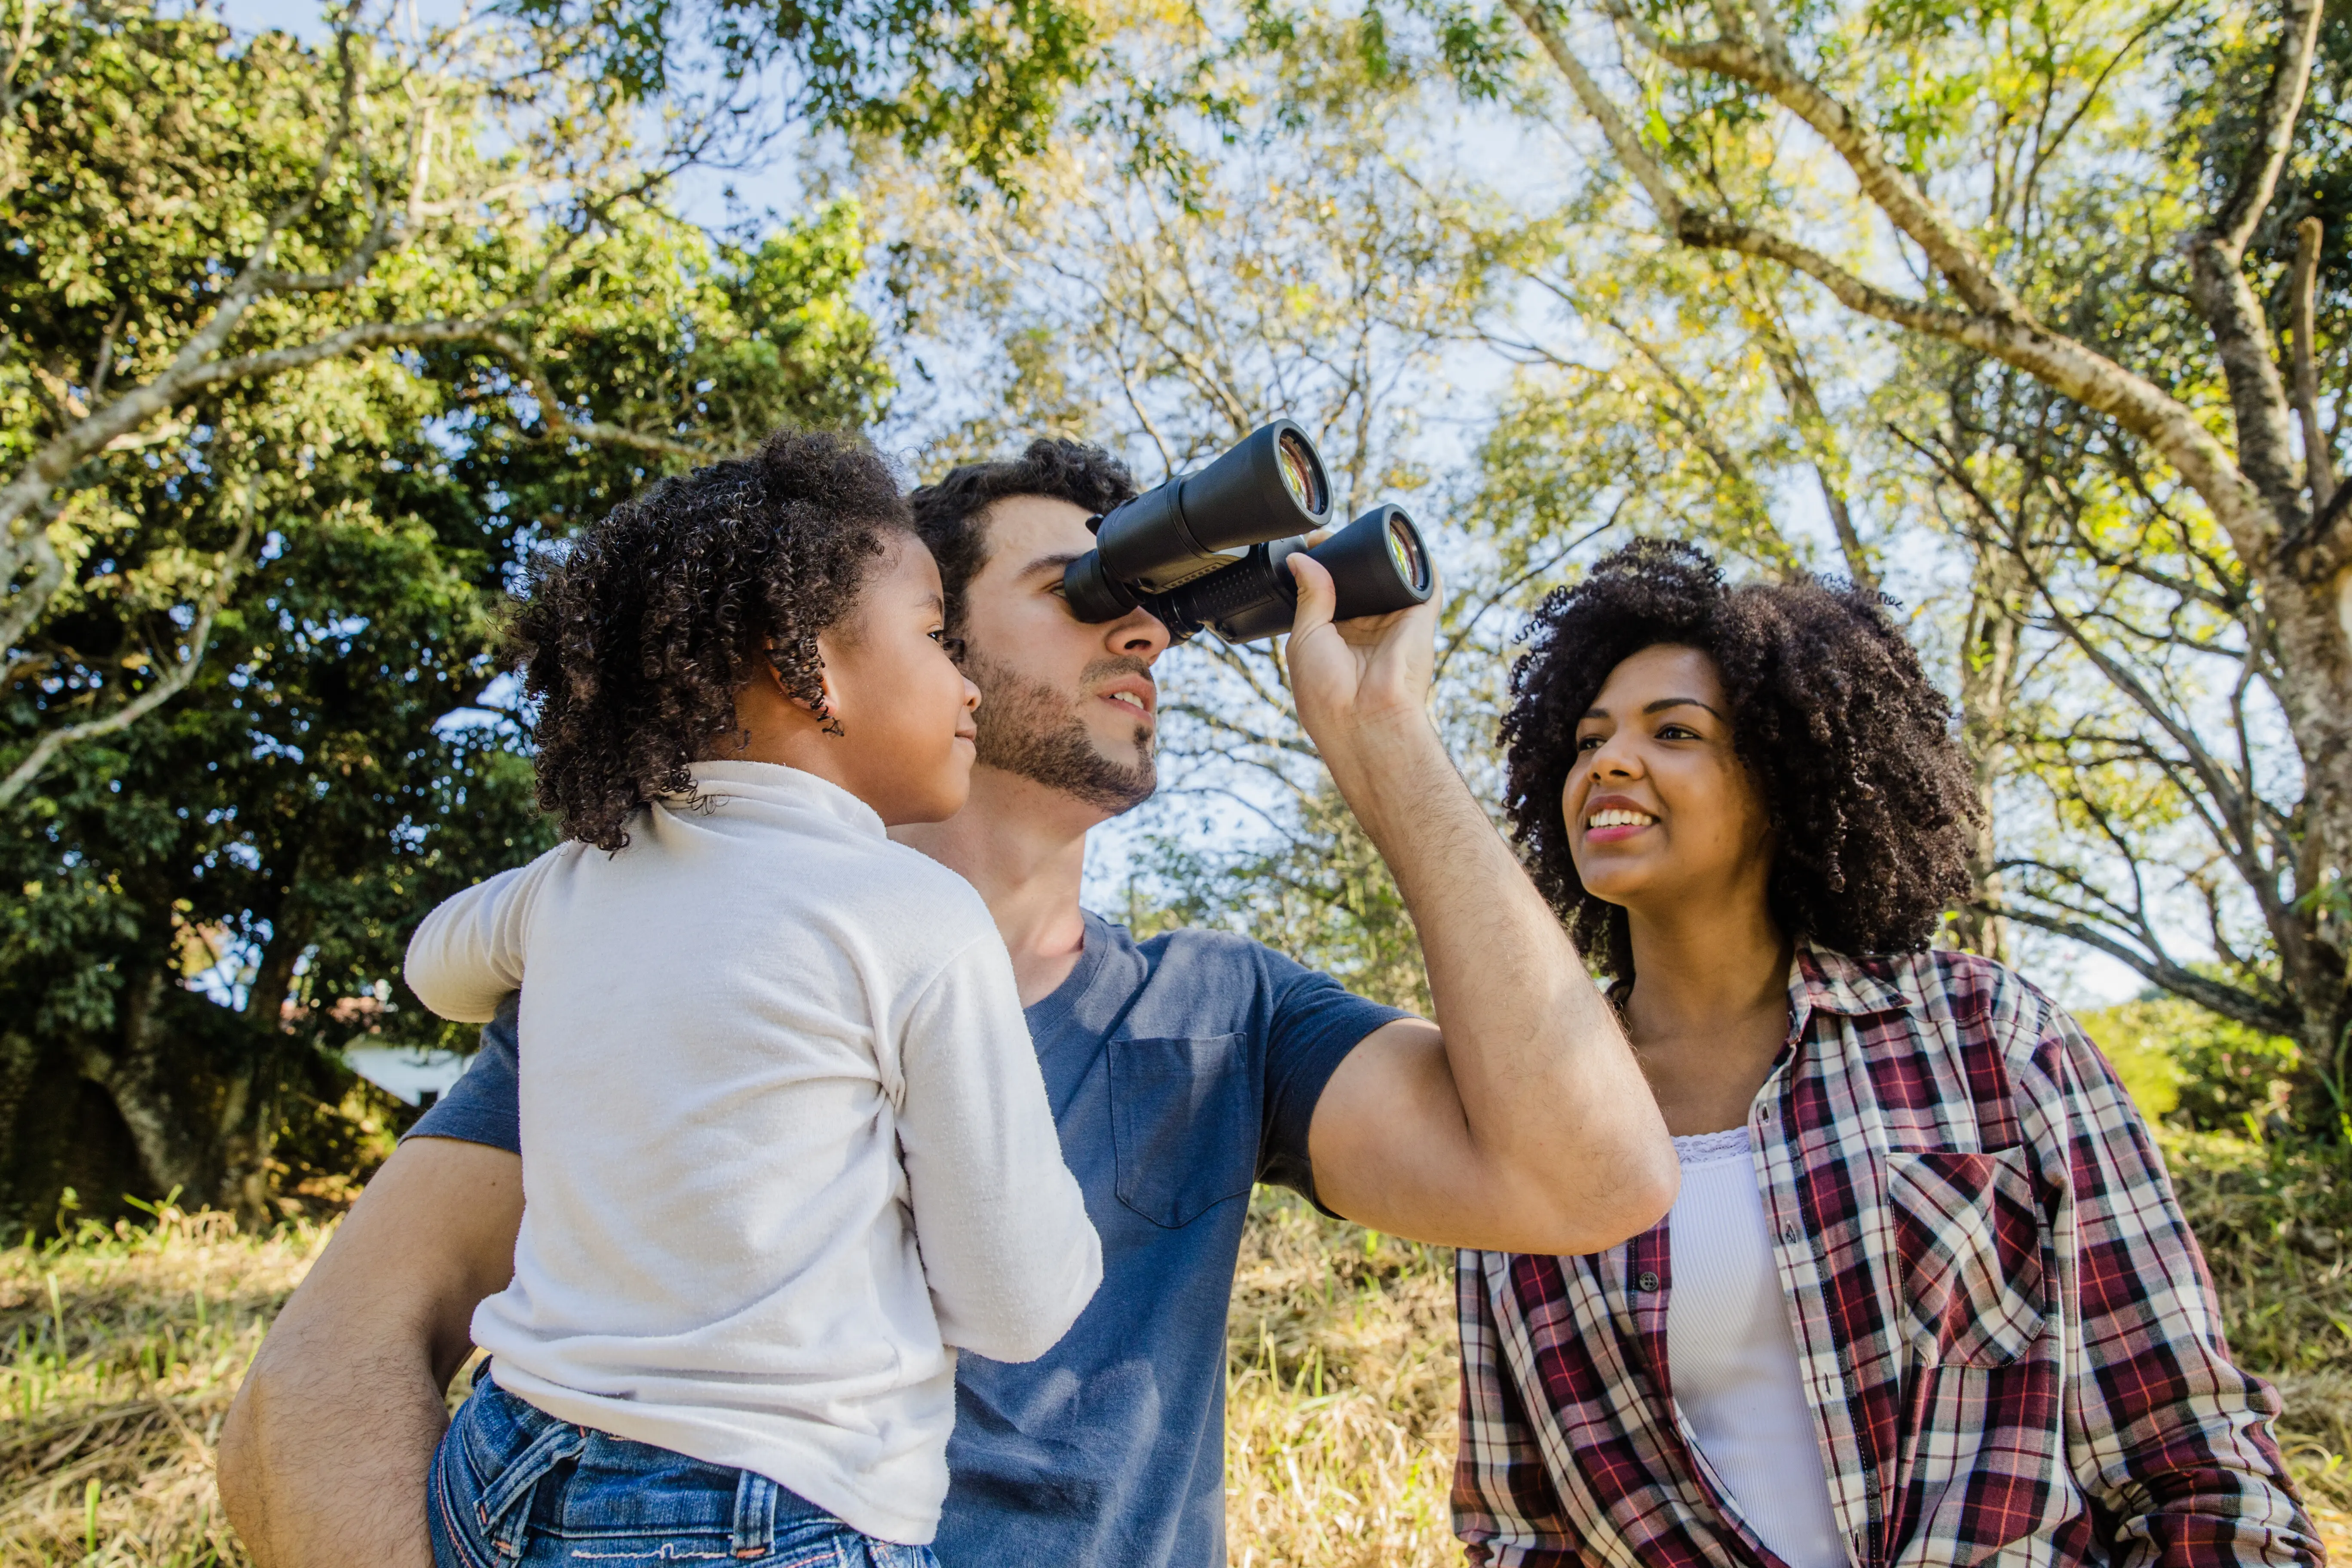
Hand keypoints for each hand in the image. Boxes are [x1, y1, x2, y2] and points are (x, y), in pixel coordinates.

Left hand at [1282, 551, 1438, 765]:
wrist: (1366, 719)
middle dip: (1347, 553)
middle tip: (1331, 533)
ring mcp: (1393, 619)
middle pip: (1358, 578)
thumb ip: (1308, 595)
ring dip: (1381, 552)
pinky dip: (1419, 560)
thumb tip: (1301, 559)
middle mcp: (1364, 625)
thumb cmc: (1327, 691)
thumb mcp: (1304, 637)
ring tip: (1363, 530)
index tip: (1311, 543)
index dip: (1320, 564)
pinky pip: (1424, 582)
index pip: (1329, 589)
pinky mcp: (1419, 617)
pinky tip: (1403, 539)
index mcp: (1334, 633)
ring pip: (1389, 575)